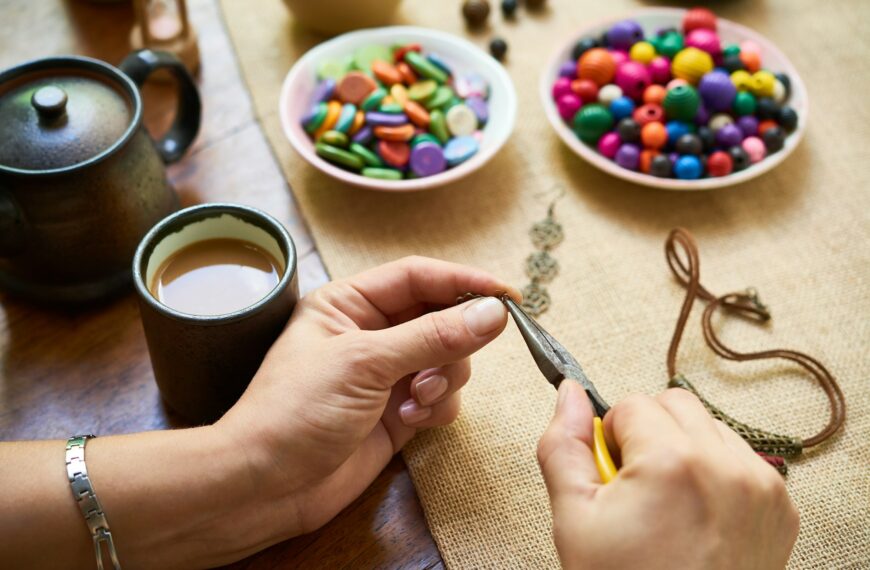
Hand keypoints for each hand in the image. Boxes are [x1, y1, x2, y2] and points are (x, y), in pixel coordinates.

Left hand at [218, 256, 518, 538]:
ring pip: (447, 360)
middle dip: (453, 340)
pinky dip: (437, 407)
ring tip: (416, 399)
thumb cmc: (295, 411)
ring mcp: (386, 375)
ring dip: (443, 378)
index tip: (506, 295)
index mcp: (348, 303)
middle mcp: (370, 334)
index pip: (417, 277)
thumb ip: (432, 336)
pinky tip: (411, 420)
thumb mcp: (364, 362)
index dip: (462, 281)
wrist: (266, 486)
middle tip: (454, 359)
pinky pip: (441, 397)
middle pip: (439, 318)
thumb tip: (492, 312)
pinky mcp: (398, 412)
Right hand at [538, 382, 798, 569]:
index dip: (611, 439)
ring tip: (668, 504)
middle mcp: (725, 465)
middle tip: (636, 488)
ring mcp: (760, 487)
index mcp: (671, 462)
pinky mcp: (781, 508)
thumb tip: (569, 393)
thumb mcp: (574, 520)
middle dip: (649, 434)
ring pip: (710, 426)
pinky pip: (741, 458)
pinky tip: (698, 516)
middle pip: (674, 403)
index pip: (631, 403)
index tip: (613, 480)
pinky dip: (717, 473)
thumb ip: (563, 445)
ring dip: (684, 448)